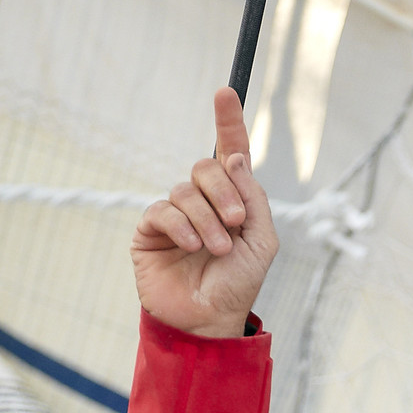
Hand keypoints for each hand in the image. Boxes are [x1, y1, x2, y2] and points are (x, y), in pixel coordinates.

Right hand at [131, 88, 277, 339]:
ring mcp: (175, 214)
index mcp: (232, 201)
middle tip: (236, 224)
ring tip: (217, 249)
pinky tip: (192, 245)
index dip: (228, 122)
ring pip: (186, 190)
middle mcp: (203, 202)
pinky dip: (182, 225)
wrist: (210, 320)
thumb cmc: (238, 284)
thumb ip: (253, 198)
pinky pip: (163, 209)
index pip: (229, 153)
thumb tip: (233, 157)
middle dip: (224, 192)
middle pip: (206, 167)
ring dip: (207, 219)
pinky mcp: (151, 230)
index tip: (225, 92)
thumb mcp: (261, 240)